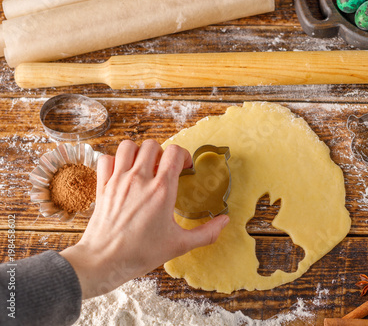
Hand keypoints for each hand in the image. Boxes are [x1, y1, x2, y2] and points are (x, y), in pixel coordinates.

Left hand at [60, 140, 228, 298]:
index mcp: (162, 190)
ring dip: (138, 152)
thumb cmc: (140, 253)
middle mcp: (140, 179)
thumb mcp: (179, 245)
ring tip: (143, 166)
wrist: (103, 261)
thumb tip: (225, 221)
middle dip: (161, 153)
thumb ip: (206, 233)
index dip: (183, 156)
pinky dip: (114, 161)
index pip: (175, 152)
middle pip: (152, 145)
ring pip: (128, 146)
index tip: (184, 168)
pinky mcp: (103, 186)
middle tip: (164, 168)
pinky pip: (106, 159)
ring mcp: (119, 180)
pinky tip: (122, 173)